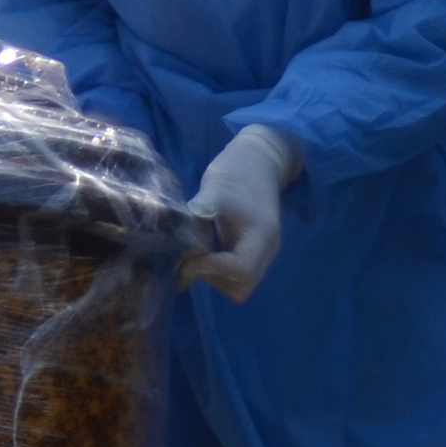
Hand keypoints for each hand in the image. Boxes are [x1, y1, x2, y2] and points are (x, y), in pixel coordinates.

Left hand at [181, 125, 299, 299]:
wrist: (259, 160)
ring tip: (196, 252)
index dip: (211, 269)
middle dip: (212, 277)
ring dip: (214, 275)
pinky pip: (236, 273)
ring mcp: (262, 252)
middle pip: (242, 286)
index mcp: (261, 236)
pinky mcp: (253, 250)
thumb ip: (201, 210)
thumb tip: (179, 231)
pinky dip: (217, 268)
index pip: (241, 270)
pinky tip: (203, 250)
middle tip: (191, 258)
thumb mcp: (216, 187)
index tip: (188, 257)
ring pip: (239, 284)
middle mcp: (266, 251)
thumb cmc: (237, 172)